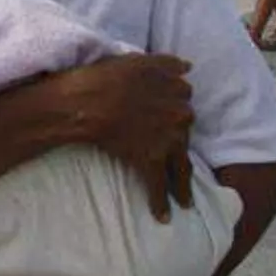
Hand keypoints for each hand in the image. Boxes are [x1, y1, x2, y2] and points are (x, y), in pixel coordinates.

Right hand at [65, 54, 194, 222]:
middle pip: (186, 133)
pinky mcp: (151, 160)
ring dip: (182, 185)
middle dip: (180, 145)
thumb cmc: (105, 76)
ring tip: (184, 200)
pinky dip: (160, 201)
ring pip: (181, 165)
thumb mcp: (138, 59)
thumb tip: (189, 66)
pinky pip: (159, 184)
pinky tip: (163, 216)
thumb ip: (166, 63)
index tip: (171, 116)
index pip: (184, 98)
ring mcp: (167, 139)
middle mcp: (178, 114)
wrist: (87, 101)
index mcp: (175, 89)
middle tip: (177, 159)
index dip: (175, 107)